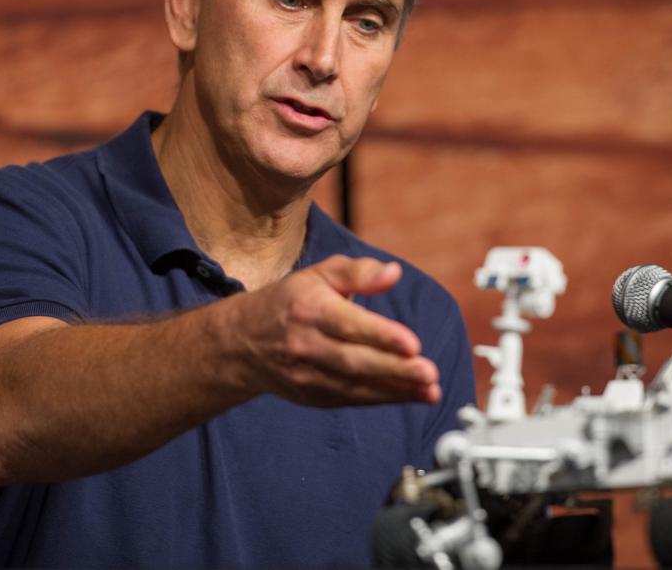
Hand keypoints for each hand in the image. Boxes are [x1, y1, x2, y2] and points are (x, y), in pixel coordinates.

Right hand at [222, 256, 440, 406]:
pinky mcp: (313, 396)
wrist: (241, 343)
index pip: (348, 325)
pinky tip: (411, 396)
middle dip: (395, 370)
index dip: (381, 336)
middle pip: (354, 361)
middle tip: (429, 372)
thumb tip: (393, 273)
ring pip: (355, 386)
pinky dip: (383, 399)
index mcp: (309, 309)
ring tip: (430, 389)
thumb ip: (358, 272)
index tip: (412, 344)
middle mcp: (306, 345)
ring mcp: (308, 375)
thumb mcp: (319, 274)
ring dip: (396, 390)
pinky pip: (352, 399)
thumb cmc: (289, 302)